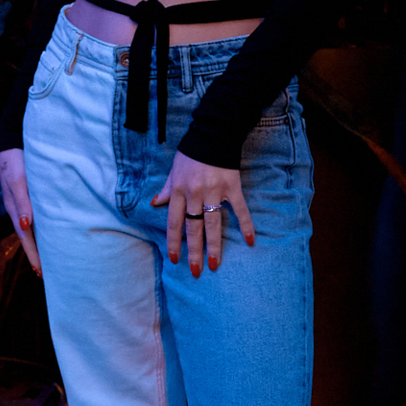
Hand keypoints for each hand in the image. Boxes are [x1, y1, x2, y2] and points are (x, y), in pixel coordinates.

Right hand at [0, 148, 40, 274]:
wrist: (14, 139)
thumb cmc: (16, 159)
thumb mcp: (17, 180)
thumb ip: (22, 202)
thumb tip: (26, 226)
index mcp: (14, 208)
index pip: (26, 237)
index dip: (33, 254)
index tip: (40, 272)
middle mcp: (20, 209)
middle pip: (30, 237)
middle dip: (37, 255)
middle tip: (47, 274)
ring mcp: (25, 202)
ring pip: (35, 228)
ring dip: (42, 244)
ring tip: (52, 260)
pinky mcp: (32, 194)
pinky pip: (39, 217)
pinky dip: (44, 229)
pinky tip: (53, 233)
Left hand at [152, 152, 254, 275]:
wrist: (212, 134)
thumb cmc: (191, 154)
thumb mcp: (173, 171)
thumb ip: (166, 189)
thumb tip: (155, 203)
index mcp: (179, 191)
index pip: (174, 222)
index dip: (174, 242)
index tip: (175, 259)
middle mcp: (194, 194)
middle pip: (193, 228)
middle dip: (193, 251)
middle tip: (195, 271)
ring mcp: (214, 192)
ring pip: (212, 224)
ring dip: (213, 246)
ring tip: (214, 264)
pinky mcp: (231, 188)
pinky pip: (239, 210)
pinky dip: (245, 225)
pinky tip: (249, 241)